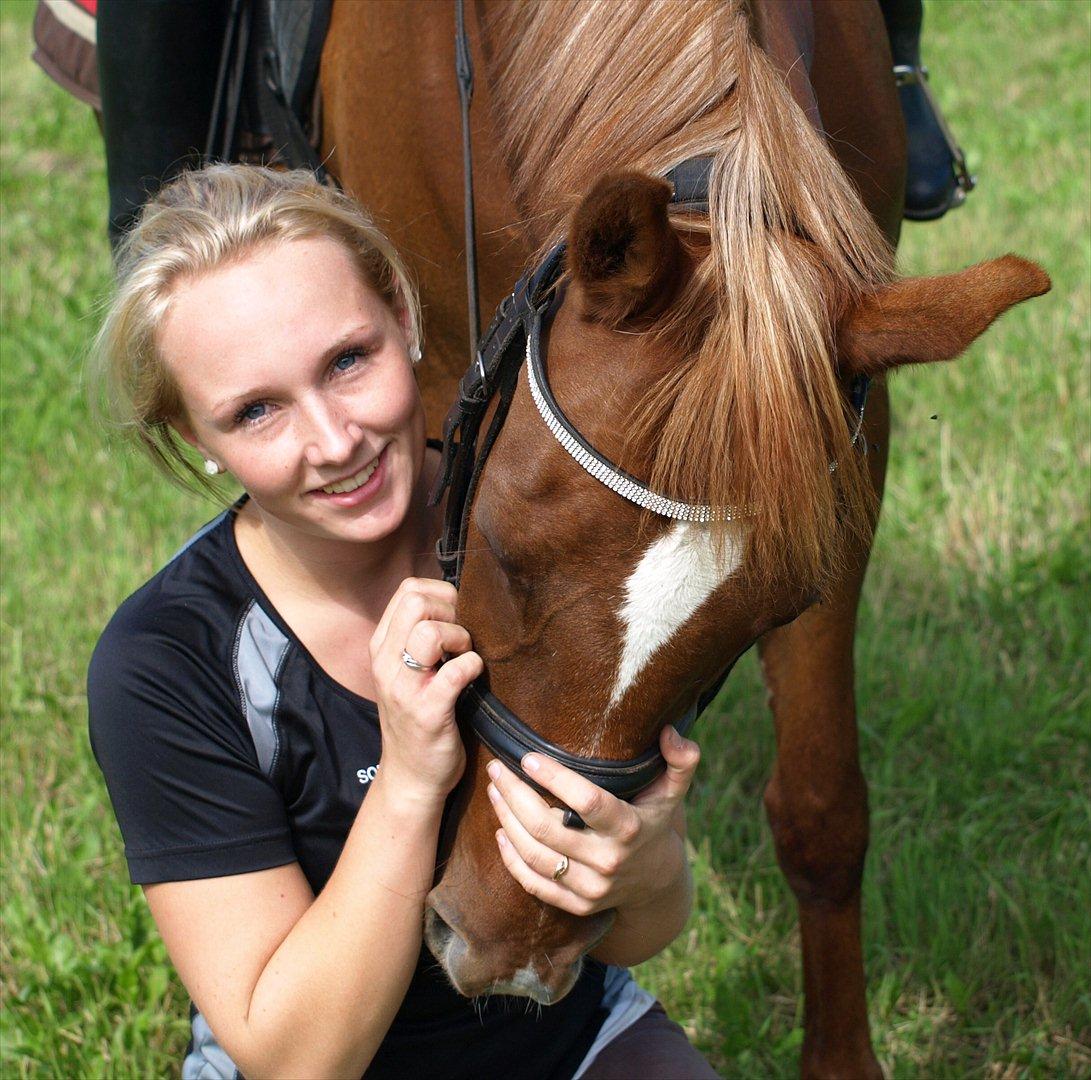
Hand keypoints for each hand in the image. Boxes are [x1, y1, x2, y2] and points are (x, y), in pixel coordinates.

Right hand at [369, 578, 482, 804]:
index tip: (454, 617)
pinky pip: (455, 672)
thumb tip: (454, 601)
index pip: (407, 590)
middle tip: (461, 637)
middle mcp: (386, 664)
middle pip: (416, 602)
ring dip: (460, 637)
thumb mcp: (405, 672)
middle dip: (450, 610)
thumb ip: (418, 637)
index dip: (441, 594)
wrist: (410, 778)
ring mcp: (404, 689)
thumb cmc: (416, 719)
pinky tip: (474, 676)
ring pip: (430, 633)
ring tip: (465, 655)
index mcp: (382, 648)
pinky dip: (472, 666)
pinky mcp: (427, 712)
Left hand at [486, 725, 699, 916]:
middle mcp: (608, 860)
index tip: (527, 757)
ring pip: (535, 854)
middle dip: (515, 794)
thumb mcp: (673, 791)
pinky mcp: (576, 904)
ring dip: (507, 820)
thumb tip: (669, 730)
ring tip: (494, 791)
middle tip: (496, 768)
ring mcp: (591, 887)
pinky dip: (511, 857)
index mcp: (629, 828)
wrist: (658, 882)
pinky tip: (499, 830)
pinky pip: (534, 883)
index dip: (555, 778)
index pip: (587, 801)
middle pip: (548, 827)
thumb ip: (680, 760)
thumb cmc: (655, 822)